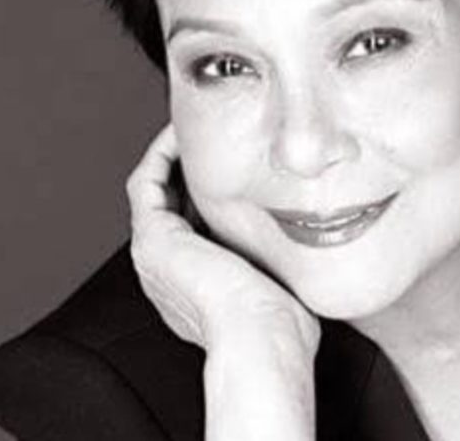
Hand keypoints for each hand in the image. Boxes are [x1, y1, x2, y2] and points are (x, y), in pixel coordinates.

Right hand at [127, 124, 320, 358]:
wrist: (259, 334)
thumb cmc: (280, 322)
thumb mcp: (281, 280)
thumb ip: (282, 256)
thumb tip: (314, 235)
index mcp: (195, 282)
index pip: (195, 222)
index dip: (209, 187)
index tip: (234, 158)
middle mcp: (167, 270)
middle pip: (171, 202)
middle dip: (190, 165)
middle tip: (211, 132)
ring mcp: (153, 254)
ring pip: (154, 189)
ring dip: (172, 153)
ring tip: (196, 125)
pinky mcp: (151, 237)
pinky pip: (145, 182)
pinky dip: (162, 153)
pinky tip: (184, 132)